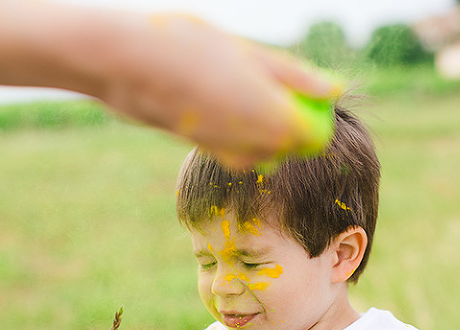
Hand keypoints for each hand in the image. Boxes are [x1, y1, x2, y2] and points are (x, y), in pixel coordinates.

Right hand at [97, 13, 341, 167]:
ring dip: (266, 125)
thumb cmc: (189, 48)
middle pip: (291, 145)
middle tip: (273, 83)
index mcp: (274, 119)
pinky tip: (222, 98)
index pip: (315, 135)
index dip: (316, 114)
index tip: (304, 91)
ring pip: (264, 150)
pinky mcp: (206, 150)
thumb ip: (294, 75)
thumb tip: (333, 89)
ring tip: (243, 86)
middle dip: (292, 120)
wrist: (126, 65)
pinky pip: (238, 149)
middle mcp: (254, 146)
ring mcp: (227, 152)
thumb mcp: (248, 53)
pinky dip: (242, 130)